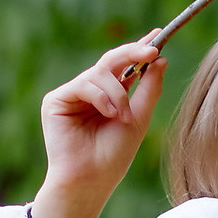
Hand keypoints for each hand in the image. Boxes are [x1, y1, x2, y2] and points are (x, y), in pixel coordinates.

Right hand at [31, 39, 165, 217]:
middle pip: (111, 61)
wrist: (91, 181)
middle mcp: (90, 92)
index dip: (139, 50)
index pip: (124, 67)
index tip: (158, 36)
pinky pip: (84, 83)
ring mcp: (72, 95)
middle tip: (152, 50)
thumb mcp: (139, 119)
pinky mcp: (56, 100)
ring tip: (123, 116)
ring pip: (100, 73)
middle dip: (133, 53)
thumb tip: (160, 59)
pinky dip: (101, 97)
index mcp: (109, 97)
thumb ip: (148, 88)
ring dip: (118, 93)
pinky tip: (109, 114)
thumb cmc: (113, 157)